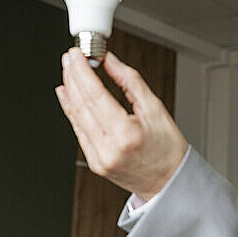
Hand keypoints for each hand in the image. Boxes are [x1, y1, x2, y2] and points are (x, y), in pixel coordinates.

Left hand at [55, 47, 187, 200]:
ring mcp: (98, 158)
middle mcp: (108, 147)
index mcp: (126, 133)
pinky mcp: (94, 163)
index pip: (95, 95)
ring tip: (68, 72)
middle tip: (70, 58)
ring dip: (70, 92)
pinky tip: (68, 96)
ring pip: (76, 118)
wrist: (168, 181)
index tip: (77, 55)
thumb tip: (110, 62)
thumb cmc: (168, 149)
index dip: (82, 71)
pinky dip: (72, 111)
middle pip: (81, 105)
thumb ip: (130, 82)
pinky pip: (79, 132)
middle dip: (73, 77)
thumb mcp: (156, 109)